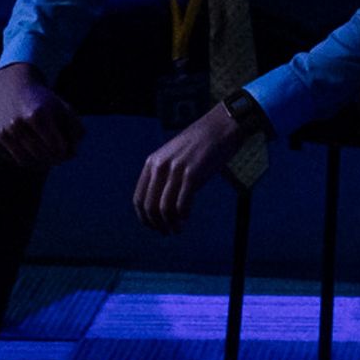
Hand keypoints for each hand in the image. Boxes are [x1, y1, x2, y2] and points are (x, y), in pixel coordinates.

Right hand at [0, 62, 83, 168]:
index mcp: (37, 115)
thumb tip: (72, 153)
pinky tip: (33, 151)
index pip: (57, 148)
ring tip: (49, 156)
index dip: (66, 151)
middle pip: (43, 156)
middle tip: (60, 154)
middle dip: (55, 158)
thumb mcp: (64, 107)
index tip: (67, 146)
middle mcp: (17, 125)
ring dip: (41, 163)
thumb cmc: (43, 100)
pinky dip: (27, 160)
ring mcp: (4, 134)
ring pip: (28, 162)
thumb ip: (76, 129)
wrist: (12, 87)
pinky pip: (15, 160)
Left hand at [133, 103, 249, 233]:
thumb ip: (164, 175)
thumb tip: (162, 206)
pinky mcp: (193, 174)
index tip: (154, 227)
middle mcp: (160, 166)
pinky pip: (182, 204)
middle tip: (167, 232)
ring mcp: (176, 169)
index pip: (139, 199)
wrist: (221, 127)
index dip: (144, 218)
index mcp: (152, 162)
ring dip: (170, 224)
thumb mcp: (174, 156)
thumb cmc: (200, 144)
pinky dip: (183, 217)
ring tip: (178, 230)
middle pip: (150, 206)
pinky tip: (186, 220)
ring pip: (164, 208)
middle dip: (157, 225)